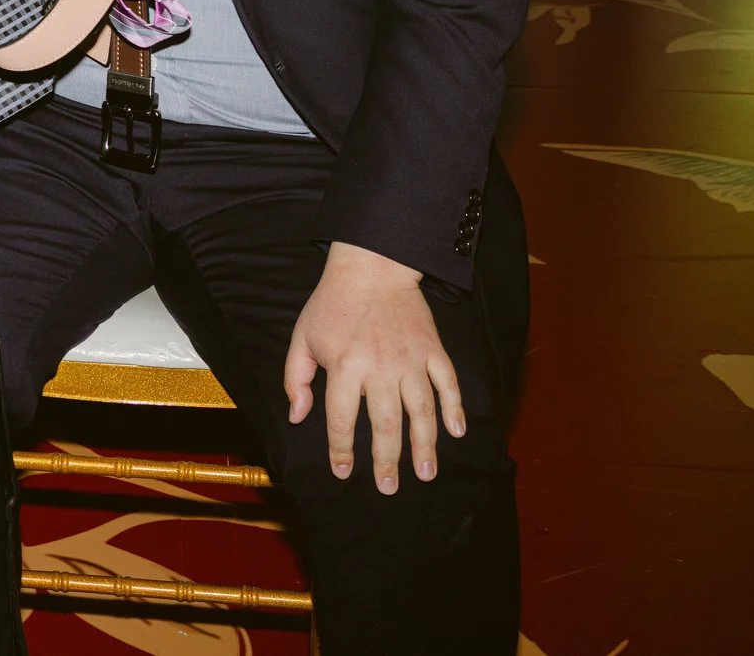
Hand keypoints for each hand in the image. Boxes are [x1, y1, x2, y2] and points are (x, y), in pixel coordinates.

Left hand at [283, 242, 465, 493]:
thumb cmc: (332, 304)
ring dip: (425, 446)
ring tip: (427, 473)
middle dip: (387, 461)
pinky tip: (457, 432)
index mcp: (345, 367)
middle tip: (389, 488)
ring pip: (421, 412)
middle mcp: (380, 368)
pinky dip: (455, 409)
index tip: (343, 472)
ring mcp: (411, 360)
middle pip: (385, 425)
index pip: (343, 420)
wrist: (372, 266)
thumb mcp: (302, 337)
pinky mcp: (433, 349)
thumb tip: (298, 417)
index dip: (341, 450)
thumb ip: (295, 378)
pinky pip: (448, 384)